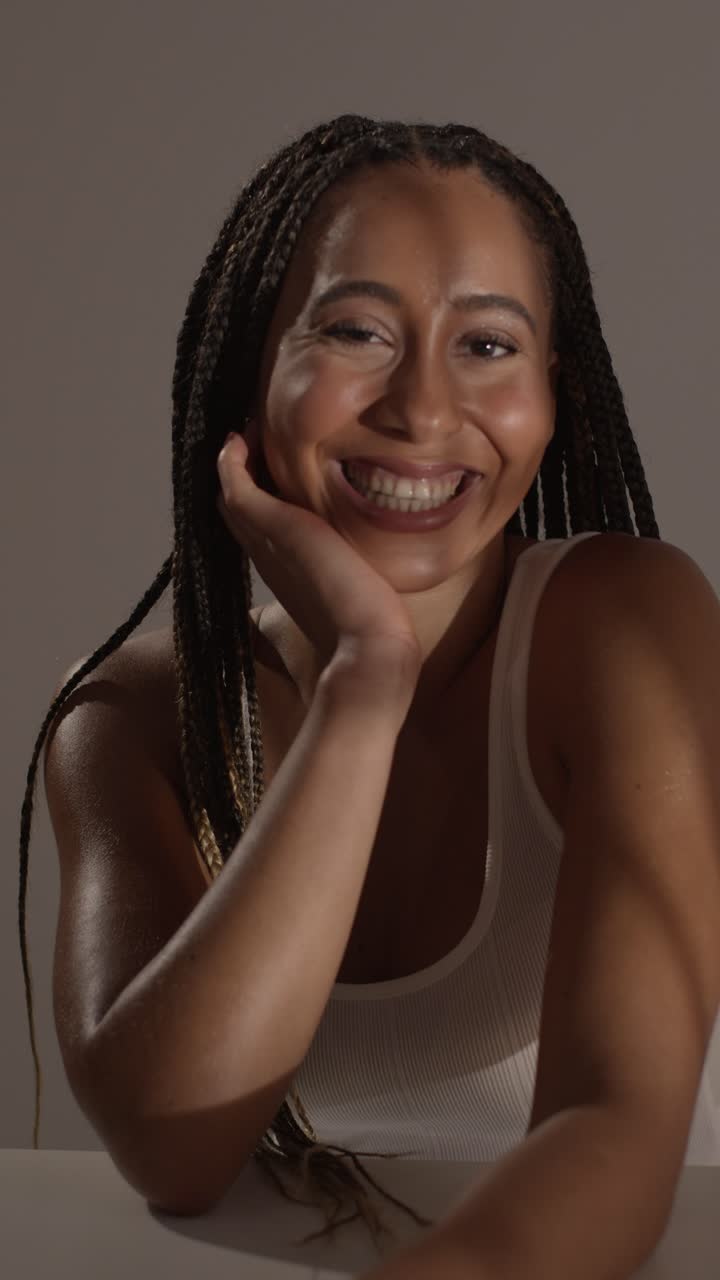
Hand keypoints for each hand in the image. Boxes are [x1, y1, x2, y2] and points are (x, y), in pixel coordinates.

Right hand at [216, 422, 422, 709]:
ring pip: (231, 496)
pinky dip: (231, 464)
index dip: (257, 497)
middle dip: (241, 475)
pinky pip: (236, 488)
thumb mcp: (358, 594)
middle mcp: (269, 557)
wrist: (370, 646)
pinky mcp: (276, 528)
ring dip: (235, 464)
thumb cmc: (373, 631)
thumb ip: (355, 574)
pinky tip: (238, 441)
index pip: (258, 527)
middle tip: (250, 441)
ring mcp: (267, 543)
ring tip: (245, 434)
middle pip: (237, 509)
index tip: (267, 467)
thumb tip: (373, 576)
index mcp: (287, 571)